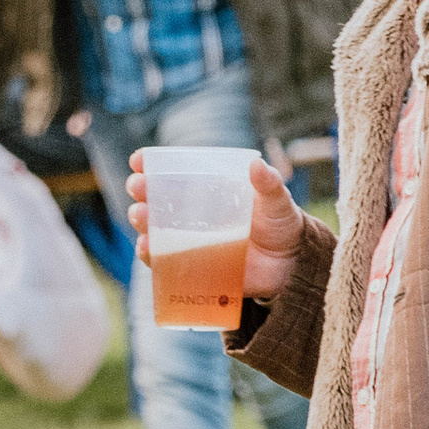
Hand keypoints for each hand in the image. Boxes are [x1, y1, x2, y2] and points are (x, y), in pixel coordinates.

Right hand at [127, 150, 303, 304]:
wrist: (290, 266)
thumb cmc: (281, 225)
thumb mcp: (277, 201)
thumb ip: (268, 184)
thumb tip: (256, 165)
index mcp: (209, 188)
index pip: (174, 172)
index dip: (152, 165)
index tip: (139, 161)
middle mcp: (193, 213)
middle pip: (156, 198)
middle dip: (141, 190)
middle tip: (138, 187)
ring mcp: (189, 240)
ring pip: (154, 229)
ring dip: (141, 221)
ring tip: (141, 216)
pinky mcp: (191, 267)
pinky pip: (163, 262)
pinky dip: (150, 255)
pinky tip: (146, 248)